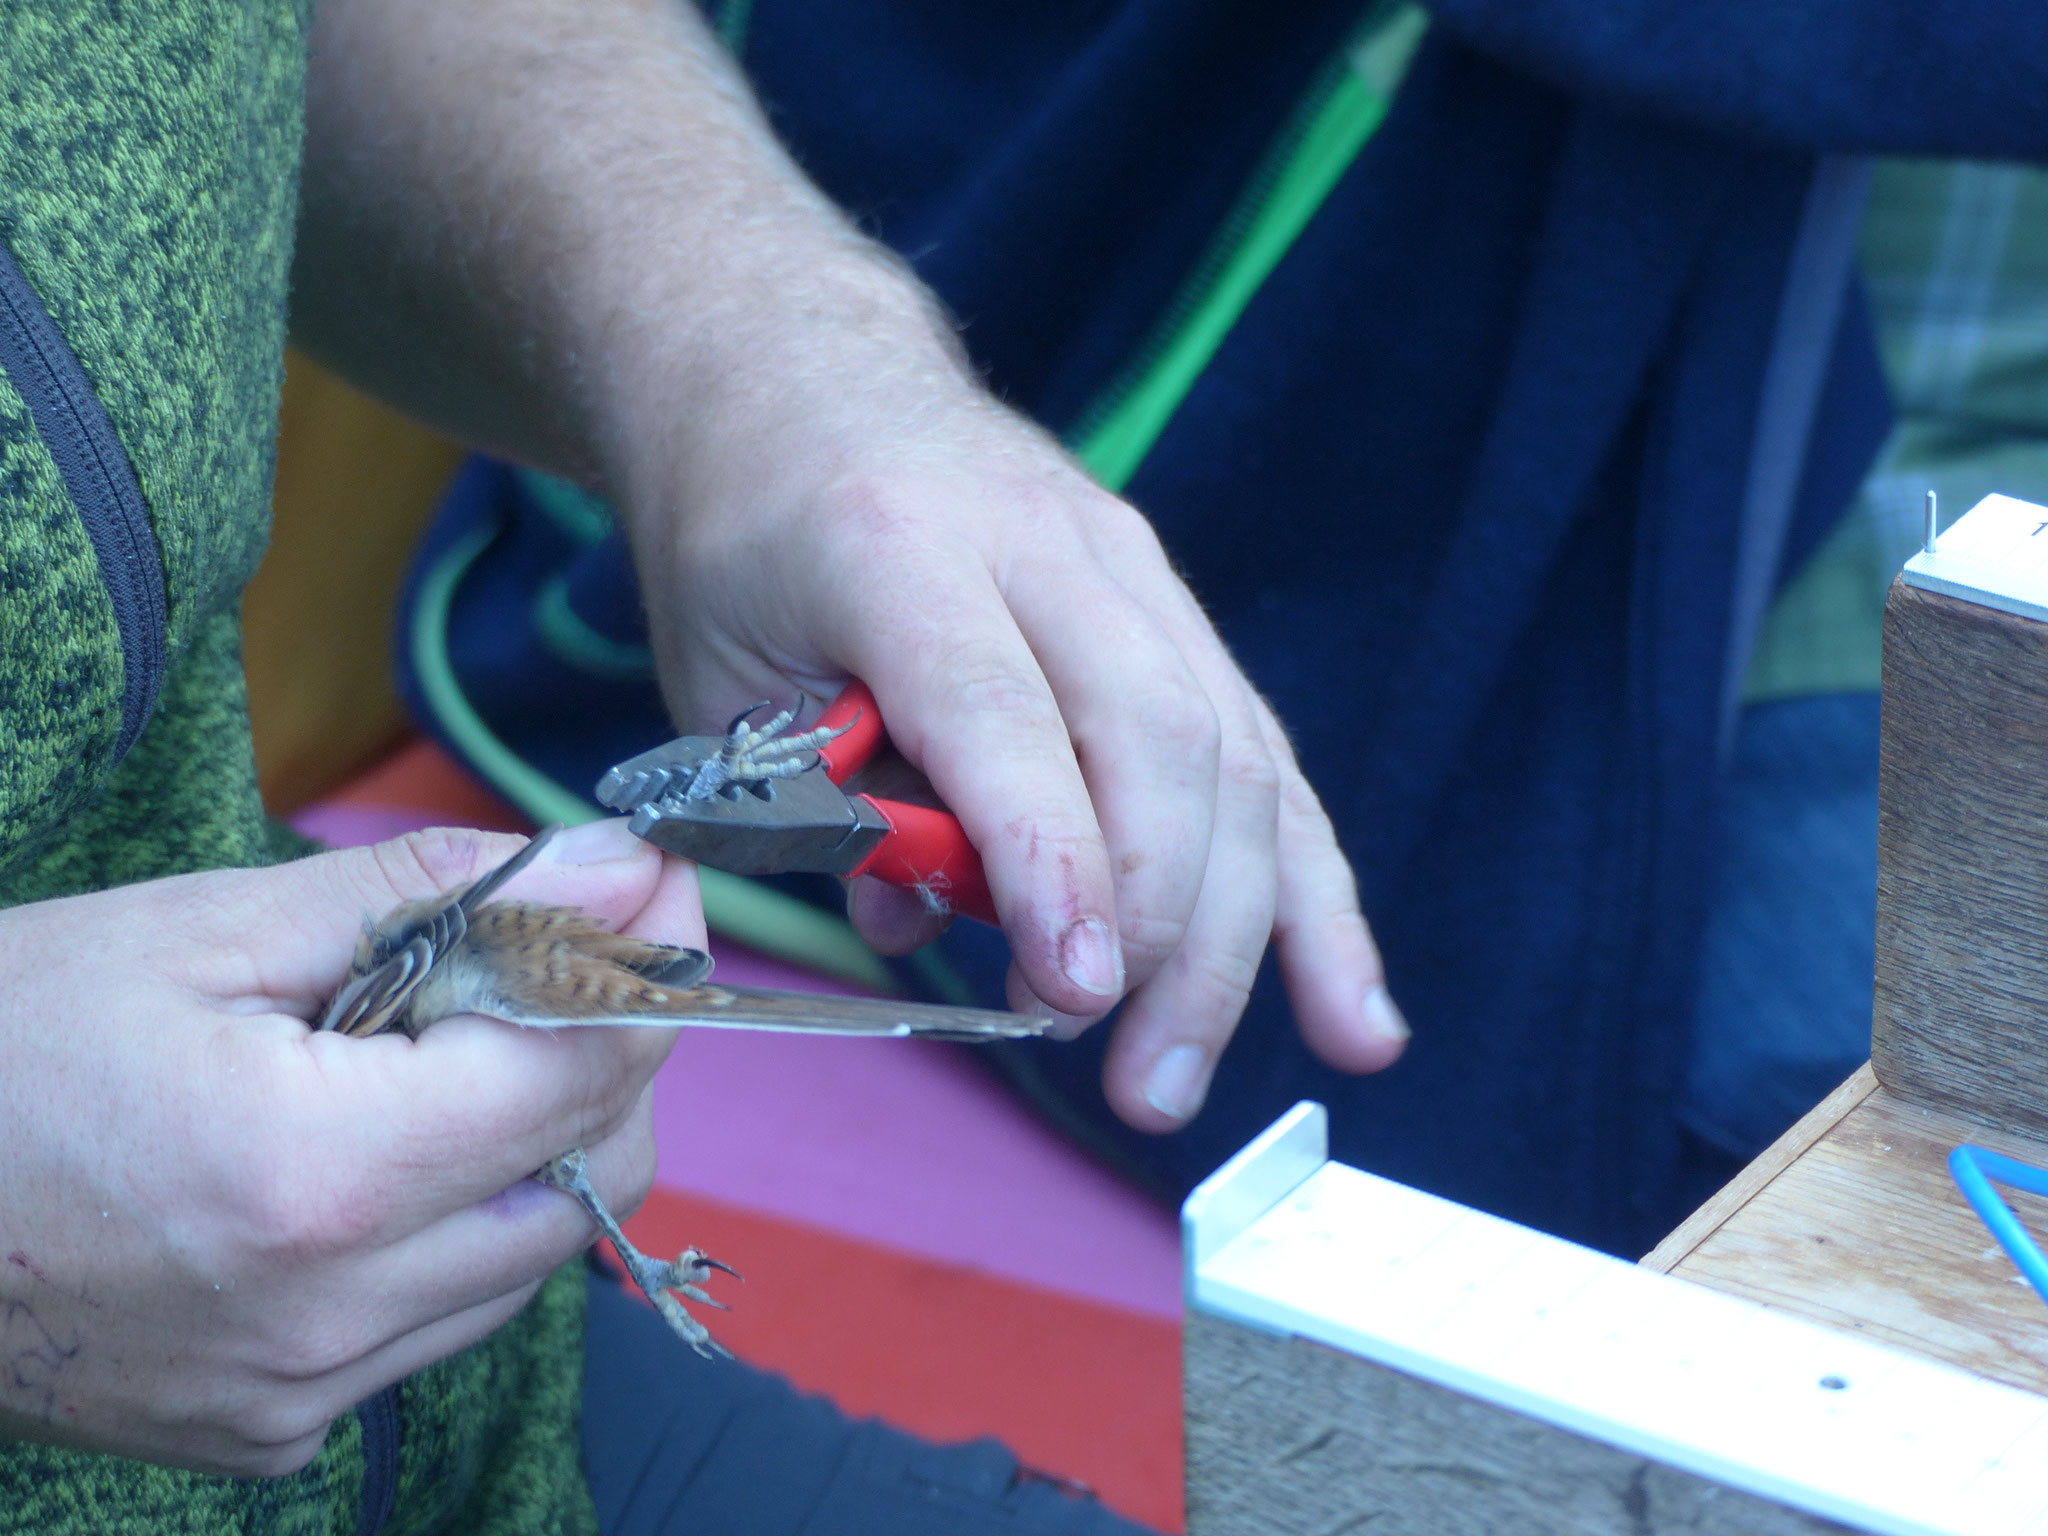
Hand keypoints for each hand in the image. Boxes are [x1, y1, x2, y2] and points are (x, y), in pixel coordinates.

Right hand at [0, 819, 696, 1475]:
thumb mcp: (209, 928)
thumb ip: (439, 895)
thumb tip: (620, 865)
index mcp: (318, 1179)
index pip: (586, 1072)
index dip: (645, 965)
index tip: (656, 885)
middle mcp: (330, 1318)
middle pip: (595, 1177)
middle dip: (604, 1057)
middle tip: (549, 962)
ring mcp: (300, 1396)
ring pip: (533, 1257)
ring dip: (532, 1145)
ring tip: (437, 1054)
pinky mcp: (272, 1436)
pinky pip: (441, 1323)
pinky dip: (451, 1230)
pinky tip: (369, 1156)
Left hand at [610, 333, 1409, 1132]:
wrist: (802, 378)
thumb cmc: (743, 535)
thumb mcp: (719, 672)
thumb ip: (820, 803)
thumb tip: (934, 931)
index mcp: (898, 543)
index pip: (1003, 712)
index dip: (1051, 858)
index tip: (1073, 993)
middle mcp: (1043, 542)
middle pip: (1158, 740)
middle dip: (1165, 930)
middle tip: (1128, 1075)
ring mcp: (1131, 566)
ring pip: (1234, 755)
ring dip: (1237, 937)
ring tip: (1187, 1078)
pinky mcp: (1175, 608)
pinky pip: (1264, 756)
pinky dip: (1308, 889)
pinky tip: (1350, 1004)